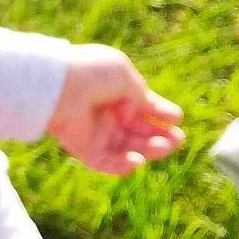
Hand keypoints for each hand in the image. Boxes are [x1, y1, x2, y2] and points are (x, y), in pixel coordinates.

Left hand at [45, 44, 183, 174]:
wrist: (60, 85)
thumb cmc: (92, 74)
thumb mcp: (124, 76)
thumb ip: (140, 95)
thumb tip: (151, 110)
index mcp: (114, 92)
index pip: (142, 107)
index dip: (160, 113)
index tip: (176, 118)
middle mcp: (105, 114)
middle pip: (137, 131)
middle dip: (159, 136)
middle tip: (178, 140)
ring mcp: (94, 133)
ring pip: (126, 148)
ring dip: (148, 150)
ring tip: (165, 147)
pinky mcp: (83, 149)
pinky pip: (106, 163)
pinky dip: (123, 165)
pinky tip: (138, 160)